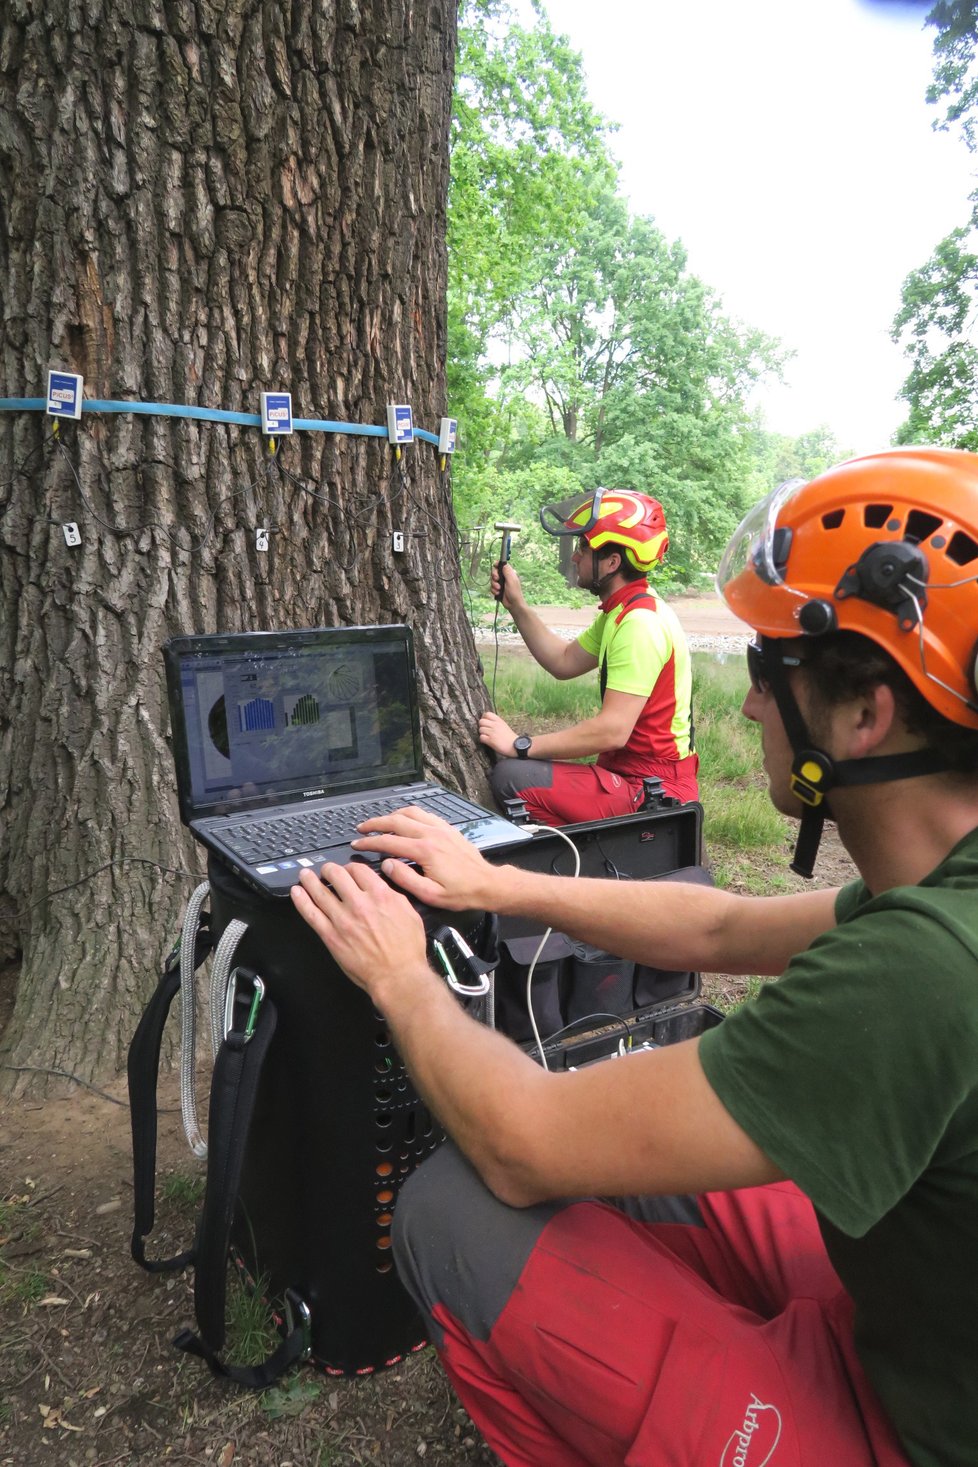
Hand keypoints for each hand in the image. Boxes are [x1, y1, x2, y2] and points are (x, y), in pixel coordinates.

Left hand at [291, 861, 428, 1000]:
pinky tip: (296, 892)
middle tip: (326, 870)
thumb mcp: (409, 914)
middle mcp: (359, 903)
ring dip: (310, 880)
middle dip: (329, 869)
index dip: (350, 867)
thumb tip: (381, 888)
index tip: (348, 870)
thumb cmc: (406, 949)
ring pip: (320, 892)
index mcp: (380, 895)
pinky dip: (301, 901)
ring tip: (305, 875)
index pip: (358, 870)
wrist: (397, 975)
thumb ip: (392, 897)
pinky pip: (311, 914)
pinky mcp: (331, 936)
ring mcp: (342, 919)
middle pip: (336, 875)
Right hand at [351, 806, 496, 911]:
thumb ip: (405, 879)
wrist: (487, 884)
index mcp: (424, 851)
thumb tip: (387, 865)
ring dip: (392, 815)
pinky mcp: (448, 828)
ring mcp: (441, 828)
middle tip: (362, 828)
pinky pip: (425, 813)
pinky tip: (405, 820)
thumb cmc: (460, 893)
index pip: (388, 841)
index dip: (369, 842)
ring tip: (380, 823)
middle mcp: (431, 834)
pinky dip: (410, 813)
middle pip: (396, 821)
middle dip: (375, 823)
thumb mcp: (430, 895)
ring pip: (410, 812)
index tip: (357, 843)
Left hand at [478, 711, 518, 756]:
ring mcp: (492, 733)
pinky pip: (481, 737)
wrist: (515, 746)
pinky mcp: (491, 740)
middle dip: (482, 726)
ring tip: (487, 736)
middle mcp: (495, 725)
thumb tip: (487, 721)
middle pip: (481, 721)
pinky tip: (487, 741)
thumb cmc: (510, 737)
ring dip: (482, 733)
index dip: (484, 718)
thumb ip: (496, 722)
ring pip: (480, 729)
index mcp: (499, 721)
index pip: (487, 714)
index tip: (486, 723)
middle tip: (486, 730)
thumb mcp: (504, 725)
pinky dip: (483, 740)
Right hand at [490, 560, 523, 610]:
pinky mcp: (497, 589)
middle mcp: (504, 577)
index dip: (496, 565)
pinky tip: (498, 593)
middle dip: (494, 576)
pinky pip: (491, 587)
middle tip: (497, 580)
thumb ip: (507, 571)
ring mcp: (500, 583)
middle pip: (494, 572)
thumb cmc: (514, 592)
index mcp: (509, 573)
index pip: (501, 565)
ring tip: (499, 589)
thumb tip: (503, 564)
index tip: (494, 566)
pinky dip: (494, 590)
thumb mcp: (511, 580)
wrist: (513, 604)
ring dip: (494, 585)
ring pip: (492, 580)